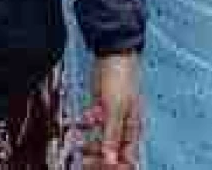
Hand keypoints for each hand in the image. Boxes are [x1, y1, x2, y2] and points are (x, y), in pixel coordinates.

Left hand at [79, 53, 141, 167]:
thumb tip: (111, 160)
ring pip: (99, 142)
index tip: (98, 167)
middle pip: (112, 154)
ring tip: (77, 141)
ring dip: (88, 144)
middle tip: (83, 158)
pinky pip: (91, 128)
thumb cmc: (121, 77)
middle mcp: (124, 127)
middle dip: (97, 158)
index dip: (113, 166)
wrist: (112, 53)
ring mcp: (111, 120)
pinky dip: (84, 129)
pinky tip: (77, 125)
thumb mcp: (116, 108)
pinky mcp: (100, 112)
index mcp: (133, 129)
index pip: (127, 158)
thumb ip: (112, 135)